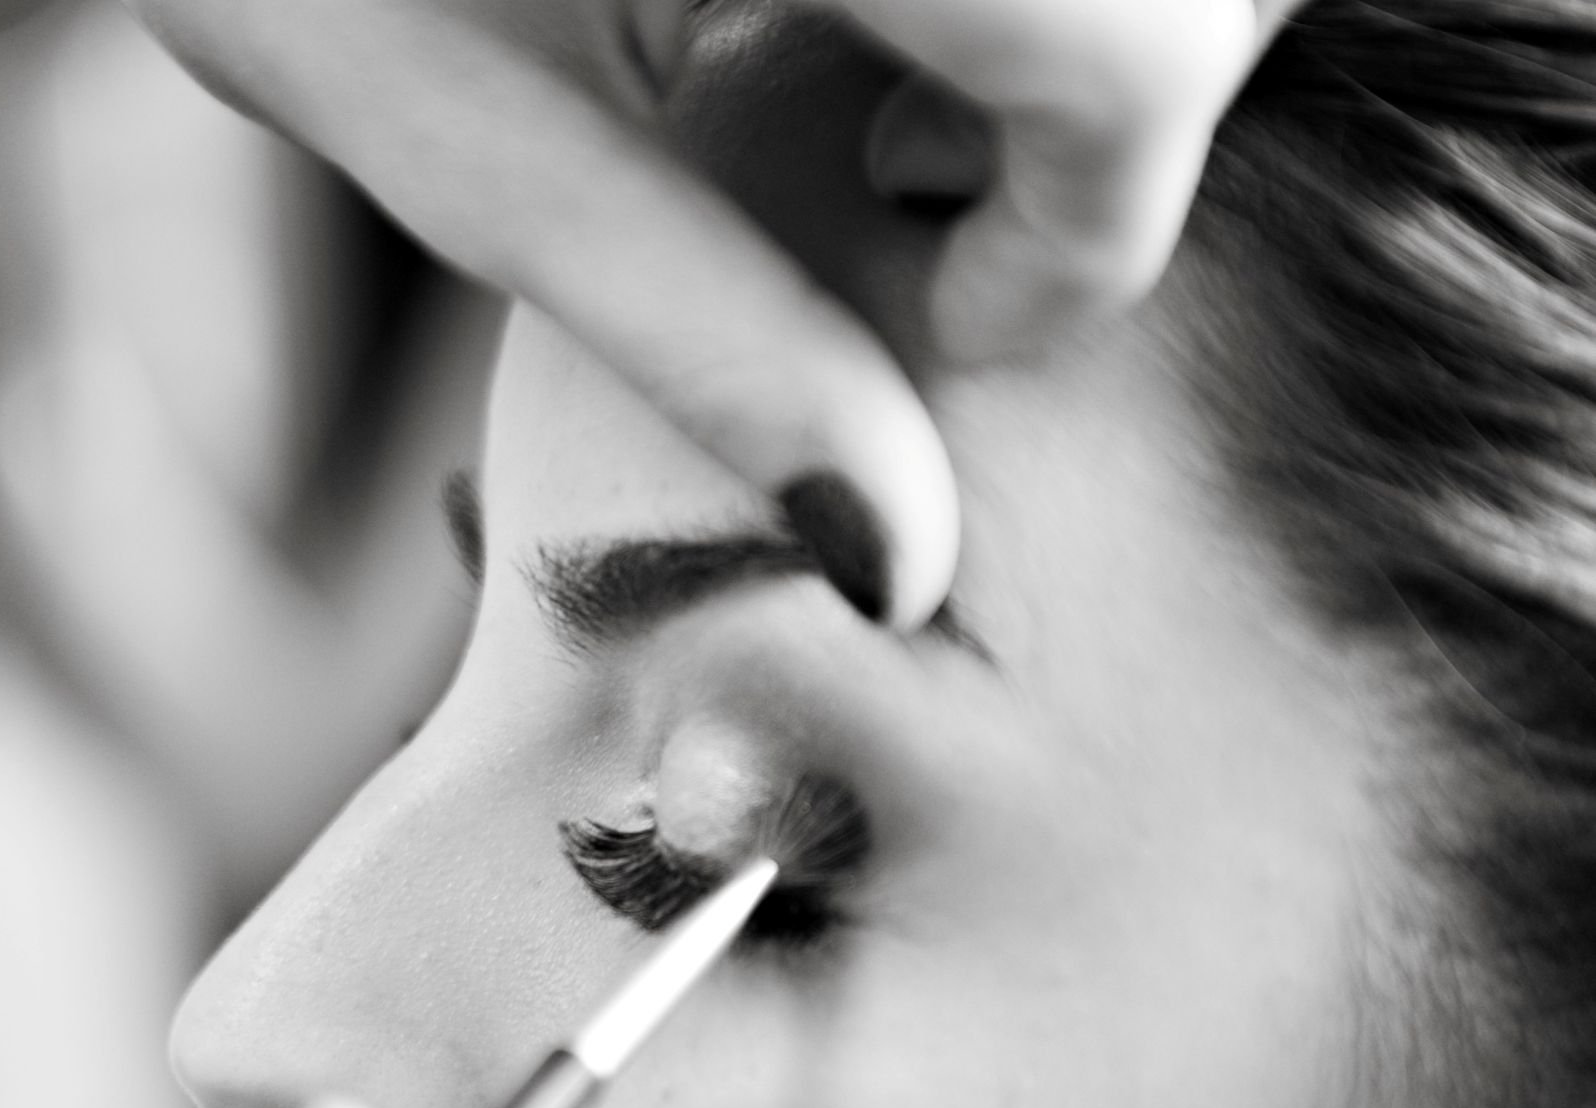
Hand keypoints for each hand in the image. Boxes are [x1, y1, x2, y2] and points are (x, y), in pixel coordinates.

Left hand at [124, 0, 1304, 631]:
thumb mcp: (478, 149)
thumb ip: (703, 334)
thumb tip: (896, 553)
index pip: (1128, 61)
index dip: (1084, 239)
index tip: (961, 333)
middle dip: (1118, 117)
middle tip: (920, 195)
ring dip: (1095, 29)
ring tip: (893, 101)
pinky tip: (868, 4)